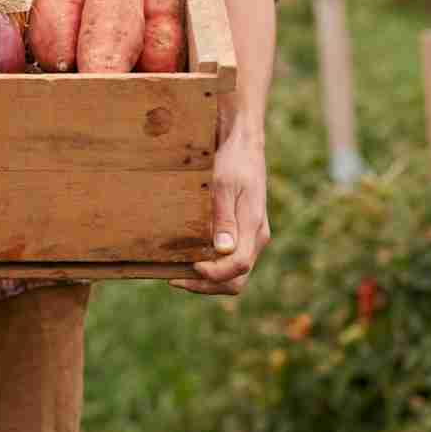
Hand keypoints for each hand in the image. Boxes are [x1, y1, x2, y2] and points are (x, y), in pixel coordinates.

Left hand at [170, 128, 270, 294]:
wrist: (244, 146)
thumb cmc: (233, 162)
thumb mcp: (224, 186)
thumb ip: (224, 219)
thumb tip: (223, 250)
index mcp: (253, 228)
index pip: (238, 267)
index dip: (213, 274)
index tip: (189, 267)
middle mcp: (256, 238)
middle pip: (236, 279)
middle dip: (206, 285)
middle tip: (174, 279)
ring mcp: (251, 237)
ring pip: (233, 274)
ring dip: (207, 280)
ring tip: (176, 273)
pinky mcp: (242, 232)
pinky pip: (229, 260)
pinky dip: (210, 267)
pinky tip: (187, 259)